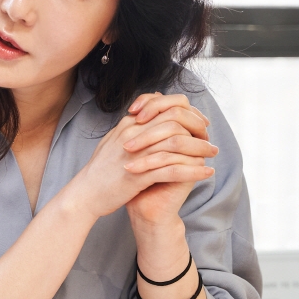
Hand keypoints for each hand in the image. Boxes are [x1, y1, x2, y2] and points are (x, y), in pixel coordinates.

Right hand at [63, 91, 216, 219]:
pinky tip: (206, 173)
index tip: (199, 123)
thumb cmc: (102, 170)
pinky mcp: (138, 175)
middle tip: (210, 138)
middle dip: (197, 128)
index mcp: (128, 125)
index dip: (187, 113)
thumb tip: (152, 105)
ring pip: (177, 144)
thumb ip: (134, 123)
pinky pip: (173, 170)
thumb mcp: (115, 139)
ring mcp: (136, 154)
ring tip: (213, 155)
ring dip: (200, 148)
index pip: (164, 107)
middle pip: (174, 120)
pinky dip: (193, 171)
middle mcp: (133, 134)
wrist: (85, 194)